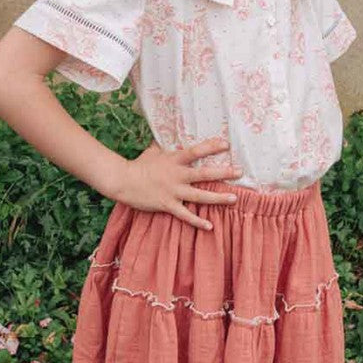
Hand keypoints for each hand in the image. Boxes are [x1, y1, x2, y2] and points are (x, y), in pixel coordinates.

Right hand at [113, 136, 242, 229]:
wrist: (123, 180)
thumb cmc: (138, 165)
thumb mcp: (152, 151)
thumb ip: (163, 146)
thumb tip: (165, 136)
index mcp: (174, 160)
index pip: (196, 151)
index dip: (212, 147)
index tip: (227, 144)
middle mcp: (177, 175)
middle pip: (204, 174)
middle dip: (224, 173)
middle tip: (240, 172)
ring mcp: (173, 191)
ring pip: (200, 195)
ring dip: (218, 198)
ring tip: (234, 198)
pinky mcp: (168, 205)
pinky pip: (185, 215)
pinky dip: (198, 221)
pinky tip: (210, 226)